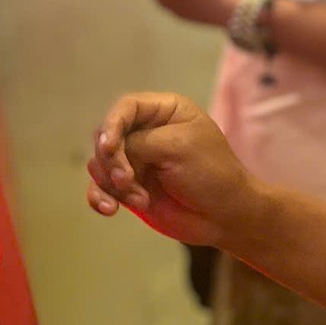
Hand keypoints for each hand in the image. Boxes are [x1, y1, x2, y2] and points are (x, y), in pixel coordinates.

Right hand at [86, 93, 256, 247]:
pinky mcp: (131, 187)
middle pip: (107, 136)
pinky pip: (101, 188)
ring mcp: (137, 161)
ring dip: (113, 184)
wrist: (225, 216)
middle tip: (128, 180)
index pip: (126, 108)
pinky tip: (109, 210)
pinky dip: (100, 198)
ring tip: (139, 199)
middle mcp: (147, 132)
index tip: (109, 148)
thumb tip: (106, 152)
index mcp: (165, 111)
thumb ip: (138, 143)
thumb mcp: (178, 147)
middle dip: (112, 161)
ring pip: (101, 165)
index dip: (111, 125)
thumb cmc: (211, 173)